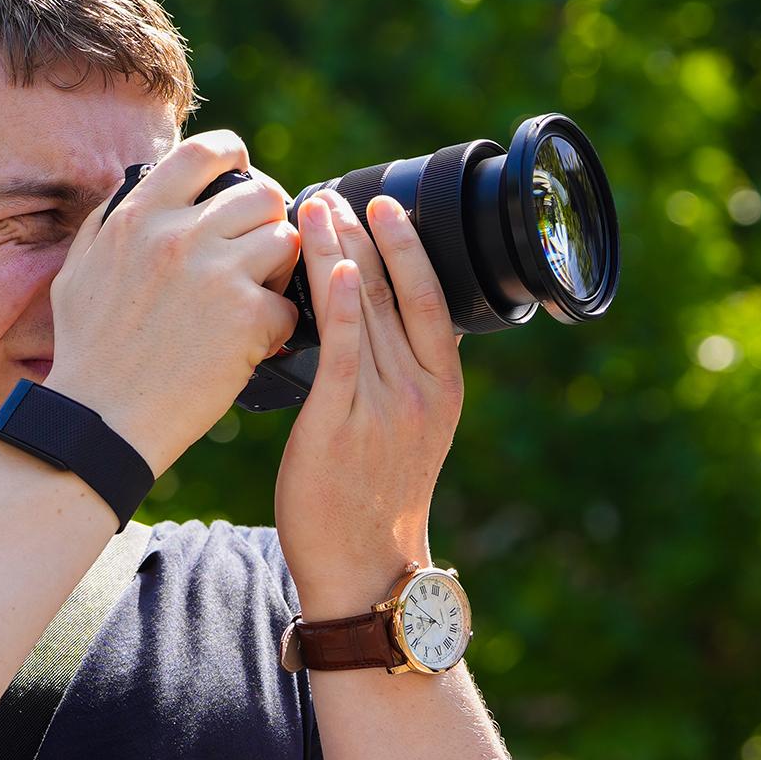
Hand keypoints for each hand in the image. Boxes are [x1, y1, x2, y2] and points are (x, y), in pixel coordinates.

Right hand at [46, 132, 300, 475]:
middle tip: (259, 256)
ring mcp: (216, 274)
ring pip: (286, 240)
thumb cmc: (87, 356)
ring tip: (258, 299)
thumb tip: (138, 190)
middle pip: (261, 196)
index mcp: (138, 218)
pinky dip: (277, 328)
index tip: (243, 173)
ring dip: (280, 271)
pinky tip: (251, 346)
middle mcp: (178, 235)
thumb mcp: (78, 274)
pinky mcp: (246, 317)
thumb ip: (108, 225)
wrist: (101, 423)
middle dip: (267, 224)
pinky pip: (288, 304)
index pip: (204, 153)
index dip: (235, 157)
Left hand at [273, 187, 463, 615]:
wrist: (363, 567)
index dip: (411, 248)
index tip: (387, 208)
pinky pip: (346, 351)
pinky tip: (334, 267)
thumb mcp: (402, 432)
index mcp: (444, 388)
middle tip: (342, 192)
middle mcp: (423, 390)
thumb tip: (364, 323)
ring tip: (317, 209)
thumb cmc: (369, 500)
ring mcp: (386, 406)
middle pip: (398, 294)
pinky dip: (343, 304)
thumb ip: (393, 378)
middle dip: (368, 237)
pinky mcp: (342, 423)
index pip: (433, 298)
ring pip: (368, 311)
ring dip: (342, 253)